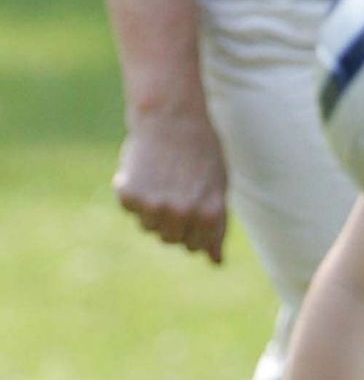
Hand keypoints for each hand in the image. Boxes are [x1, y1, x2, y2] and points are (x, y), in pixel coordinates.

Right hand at [113, 107, 228, 262]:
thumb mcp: (218, 189)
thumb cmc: (200, 152)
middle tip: (173, 187)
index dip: (191, 227)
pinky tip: (143, 171)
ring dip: (151, 208)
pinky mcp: (131, 195)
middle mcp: (184, 215)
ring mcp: (156, 207)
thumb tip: (215, 262)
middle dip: (171, 220)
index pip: (195, 247)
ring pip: (148, 227)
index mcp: (210, 217)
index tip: (190, 203)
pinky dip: (132, 191)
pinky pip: (129, 208)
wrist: (172, 116)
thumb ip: (216, 227)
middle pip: (170, 239)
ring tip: (160, 178)